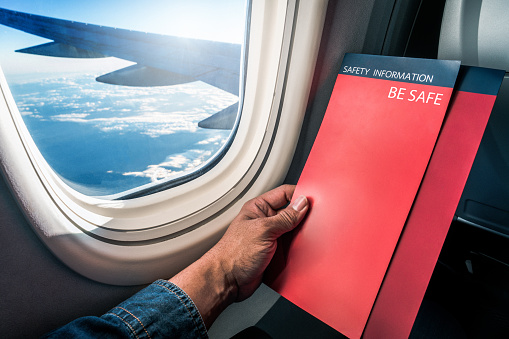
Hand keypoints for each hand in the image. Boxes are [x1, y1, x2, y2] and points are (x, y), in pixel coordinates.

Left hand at [213, 184, 308, 300]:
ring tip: (307, 238)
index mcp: (259, 208)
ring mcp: (270, 237)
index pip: (284, 194)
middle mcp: (265, 221)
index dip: (299, 195)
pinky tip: (303, 251)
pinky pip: (292, 248)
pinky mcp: (274, 253)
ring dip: (301, 236)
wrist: (227, 282)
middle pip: (291, 213)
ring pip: (293, 231)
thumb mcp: (264, 230)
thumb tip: (301, 204)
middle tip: (314, 221)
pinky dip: (298, 250)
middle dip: (303, 217)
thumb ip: (285, 217)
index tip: (314, 201)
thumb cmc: (234, 254)